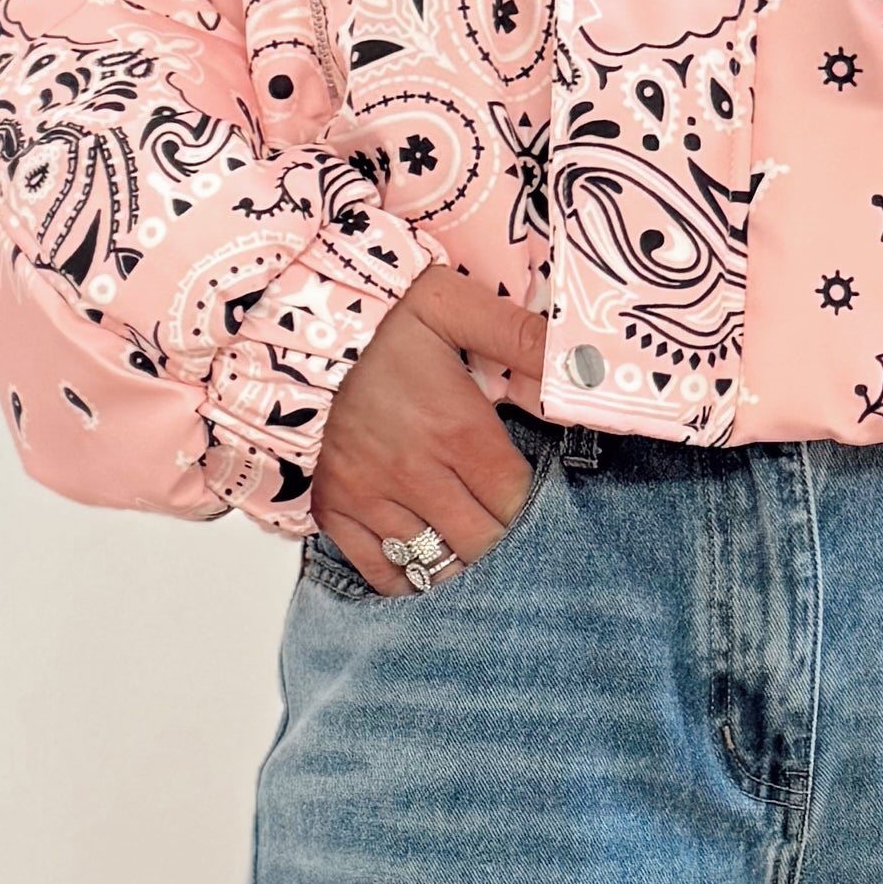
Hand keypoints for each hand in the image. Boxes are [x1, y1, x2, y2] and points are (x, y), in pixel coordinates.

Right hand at [311, 261, 550, 593]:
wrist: (296, 328)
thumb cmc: (385, 319)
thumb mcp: (458, 306)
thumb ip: (523, 338)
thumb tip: (586, 363)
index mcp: (457, 431)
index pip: (516, 504)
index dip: (536, 507)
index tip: (538, 495)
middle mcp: (413, 474)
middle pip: (482, 544)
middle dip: (504, 539)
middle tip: (509, 523)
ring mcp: (370, 498)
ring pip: (436, 566)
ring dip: (462, 561)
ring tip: (474, 542)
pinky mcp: (336, 511)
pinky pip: (382, 574)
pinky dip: (410, 578)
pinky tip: (429, 560)